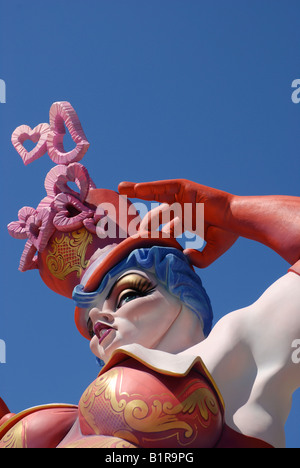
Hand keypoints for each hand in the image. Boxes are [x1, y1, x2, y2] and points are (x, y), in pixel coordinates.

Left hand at [118, 179, 237, 267]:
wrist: (237, 221)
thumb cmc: (227, 234)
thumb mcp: (209, 252)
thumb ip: (197, 258)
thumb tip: (183, 260)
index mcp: (186, 221)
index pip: (163, 226)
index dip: (150, 233)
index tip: (138, 241)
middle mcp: (182, 207)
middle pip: (155, 212)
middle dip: (141, 217)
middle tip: (129, 225)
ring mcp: (182, 197)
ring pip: (155, 194)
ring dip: (137, 190)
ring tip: (120, 189)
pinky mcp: (184, 188)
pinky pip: (163, 188)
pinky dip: (149, 188)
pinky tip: (135, 189)